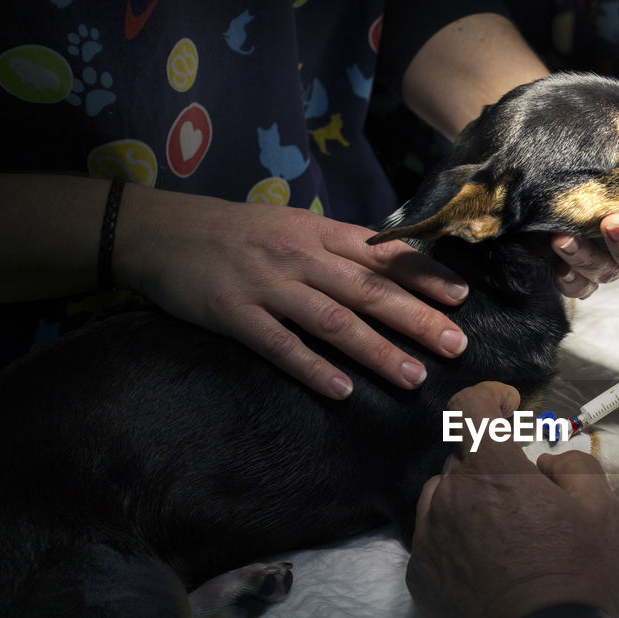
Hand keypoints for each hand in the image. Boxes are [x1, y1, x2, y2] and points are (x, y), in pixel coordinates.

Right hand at [114, 187, 470, 399]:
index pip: (382, 253)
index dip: (423, 275)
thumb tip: (395, 267)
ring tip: (413, 377)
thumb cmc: (237, 232)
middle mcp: (299, 256)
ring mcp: (267, 285)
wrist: (157, 229)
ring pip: (332, 320)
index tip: (460, 299)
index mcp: (318, 232)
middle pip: (367, 289)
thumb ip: (339, 248)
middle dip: (416, 318)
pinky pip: (280, 345)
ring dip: (376, 350)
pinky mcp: (234, 313)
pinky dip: (312, 368)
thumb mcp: (293, 226)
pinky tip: (342, 391)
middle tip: (455, 346)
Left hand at [406, 382, 618, 617]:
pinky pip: (434, 540)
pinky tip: (487, 568)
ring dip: (469, 501)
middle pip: (461, 458)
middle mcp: (449, 497)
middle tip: (527, 495)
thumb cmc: (576, 578)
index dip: (488, 395)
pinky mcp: (418, 577)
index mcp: (492, 472)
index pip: (469, 407)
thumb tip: (547, 462)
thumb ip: (575, 467)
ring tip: (504, 535)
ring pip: (443, 498)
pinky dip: (456, 540)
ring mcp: (428, 538)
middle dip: (492, 465)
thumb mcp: (603, 511)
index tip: (508, 403)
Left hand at [553, 106, 618, 297]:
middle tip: (616, 222)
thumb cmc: (612, 142)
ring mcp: (605, 256)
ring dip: (591, 258)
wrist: (555, 141)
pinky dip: (569, 273)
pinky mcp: (573, 265)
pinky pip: (577, 285)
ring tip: (568, 235)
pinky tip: (558, 250)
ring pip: (608, 273)